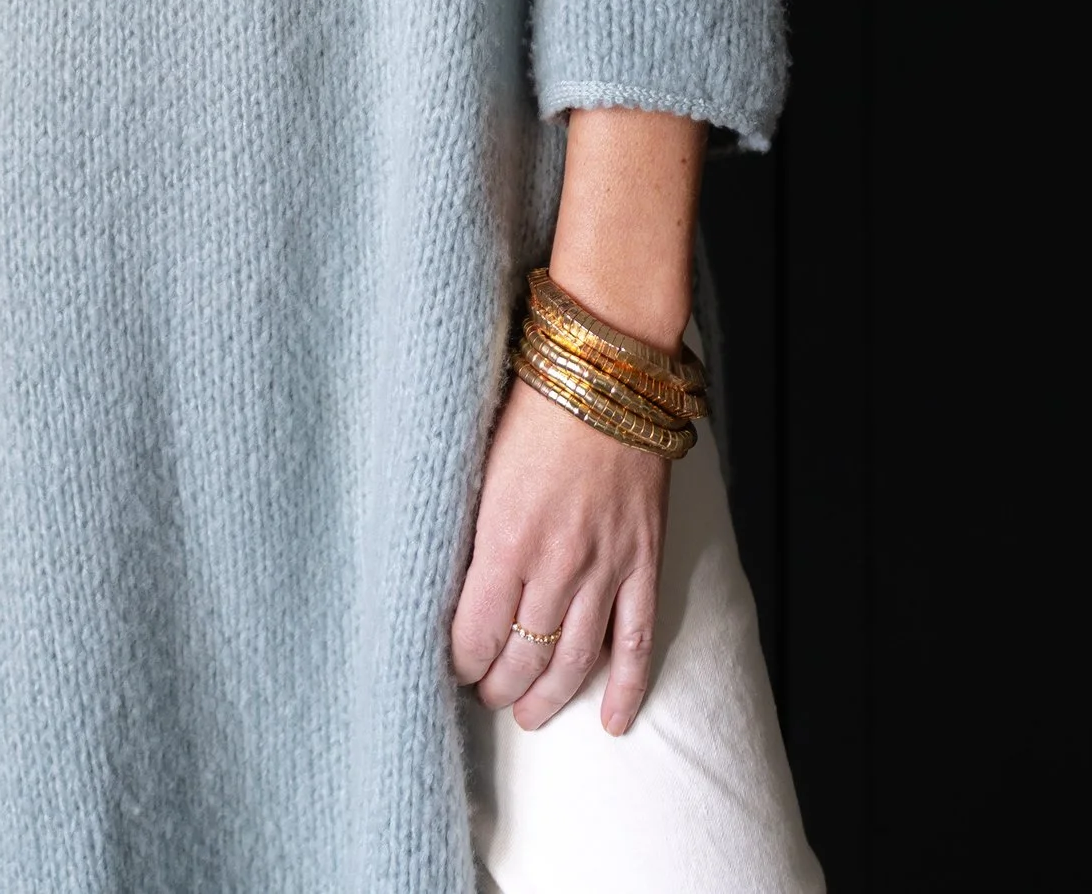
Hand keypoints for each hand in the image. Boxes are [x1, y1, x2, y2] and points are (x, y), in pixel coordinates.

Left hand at [449, 378, 670, 736]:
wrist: (606, 367)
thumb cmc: (530, 401)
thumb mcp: (478, 461)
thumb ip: (471, 526)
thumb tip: (451, 578)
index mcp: (504, 537)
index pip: (475, 633)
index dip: (459, 661)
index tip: (448, 665)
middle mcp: (555, 563)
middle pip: (523, 656)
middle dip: (498, 686)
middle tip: (483, 693)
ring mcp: (606, 567)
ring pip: (574, 661)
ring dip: (548, 697)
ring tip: (527, 714)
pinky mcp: (643, 561)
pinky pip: (637, 642)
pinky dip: (626, 689)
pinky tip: (613, 723)